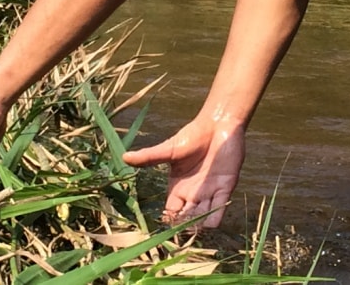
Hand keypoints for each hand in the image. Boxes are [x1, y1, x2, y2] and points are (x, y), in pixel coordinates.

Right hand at [121, 117, 245, 228]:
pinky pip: (220, 210)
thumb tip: (124, 156)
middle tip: (182, 225)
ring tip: (194, 224)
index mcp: (178, 186)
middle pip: (187, 218)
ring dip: (198, 224)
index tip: (167, 220)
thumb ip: (150, 157)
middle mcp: (193, 193)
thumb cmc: (193, 135)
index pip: (172, 210)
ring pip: (202, 217)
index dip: (170, 218)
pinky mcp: (225, 188)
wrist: (218, 124)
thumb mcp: (169, 149)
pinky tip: (209, 222)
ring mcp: (209, 192)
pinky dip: (215, 218)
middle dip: (184, 224)